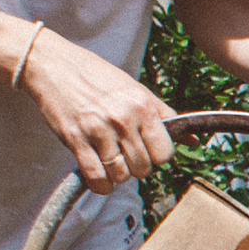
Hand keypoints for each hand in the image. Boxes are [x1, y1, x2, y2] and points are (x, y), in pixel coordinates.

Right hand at [17, 28, 176, 194]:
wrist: (53, 64)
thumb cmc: (97, 76)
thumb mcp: (136, 89)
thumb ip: (165, 116)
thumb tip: (195, 140)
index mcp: (142, 106)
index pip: (164, 153)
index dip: (157, 157)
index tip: (147, 150)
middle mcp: (123, 119)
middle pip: (144, 168)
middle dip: (137, 167)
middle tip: (126, 155)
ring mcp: (99, 131)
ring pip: (122, 175)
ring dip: (118, 176)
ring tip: (112, 162)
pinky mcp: (75, 139)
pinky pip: (96, 176)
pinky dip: (101, 185)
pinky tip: (100, 178)